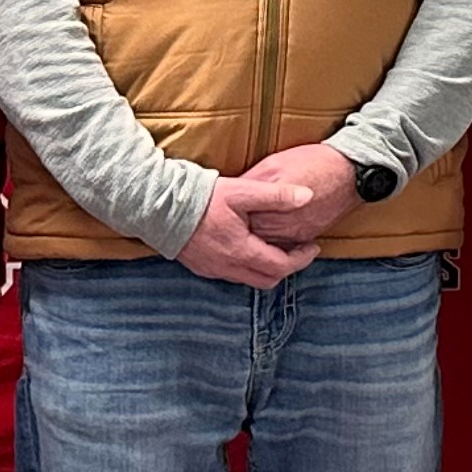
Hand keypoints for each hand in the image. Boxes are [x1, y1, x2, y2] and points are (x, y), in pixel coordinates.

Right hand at [176, 175, 319, 287]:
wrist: (159, 206)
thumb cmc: (202, 198)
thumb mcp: (243, 191)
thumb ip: (277, 195)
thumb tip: (307, 195)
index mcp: (242, 252)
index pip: (282, 267)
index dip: (301, 259)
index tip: (312, 246)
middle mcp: (228, 268)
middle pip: (267, 280)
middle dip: (287, 267)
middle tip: (297, 250)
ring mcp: (213, 270)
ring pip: (249, 279)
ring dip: (266, 268)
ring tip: (276, 248)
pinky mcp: (201, 267)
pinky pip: (231, 275)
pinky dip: (247, 267)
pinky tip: (248, 249)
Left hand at [237, 142, 361, 248]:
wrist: (349, 173)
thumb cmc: (311, 162)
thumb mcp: (273, 163)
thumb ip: (251, 182)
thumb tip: (231, 192)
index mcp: (269, 199)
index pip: (238, 215)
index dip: (227, 214)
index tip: (219, 211)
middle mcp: (280, 220)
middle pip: (249, 233)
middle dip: (237, 229)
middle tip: (226, 225)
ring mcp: (294, 232)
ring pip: (264, 244)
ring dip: (253, 238)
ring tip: (242, 231)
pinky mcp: (305, 237)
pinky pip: (282, 246)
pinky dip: (271, 242)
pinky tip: (265, 233)